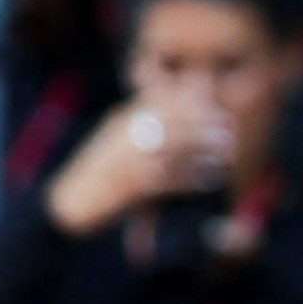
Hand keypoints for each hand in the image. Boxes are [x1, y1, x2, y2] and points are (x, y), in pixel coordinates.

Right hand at [43, 97, 235, 236]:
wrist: (74, 200)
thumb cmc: (100, 169)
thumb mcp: (116, 134)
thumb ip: (141, 117)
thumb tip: (170, 103)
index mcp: (123, 121)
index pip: (161, 103)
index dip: (192, 103)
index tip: (216, 106)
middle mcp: (125, 137)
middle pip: (172, 123)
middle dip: (203, 124)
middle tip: (228, 129)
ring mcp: (128, 161)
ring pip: (173, 149)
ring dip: (203, 149)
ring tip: (226, 152)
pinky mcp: (131, 187)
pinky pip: (167, 179)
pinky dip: (190, 177)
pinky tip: (208, 178)